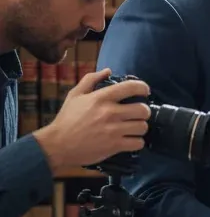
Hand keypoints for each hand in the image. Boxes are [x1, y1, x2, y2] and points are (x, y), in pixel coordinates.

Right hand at [34, 69, 150, 172]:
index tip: (145, 91)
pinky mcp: (115, 146)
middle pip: (143, 110)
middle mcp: (109, 113)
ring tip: (133, 128)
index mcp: (101, 98)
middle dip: (143, 112)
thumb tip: (108, 70)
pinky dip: (137, 142)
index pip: (131, 87)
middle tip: (138, 114)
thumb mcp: (75, 95)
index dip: (143, 88)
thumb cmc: (67, 119)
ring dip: (140, 128)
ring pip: (143, 127)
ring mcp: (113, 130)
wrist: (58, 144)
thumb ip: (91, 80)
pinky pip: (138, 143)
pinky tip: (130, 140)